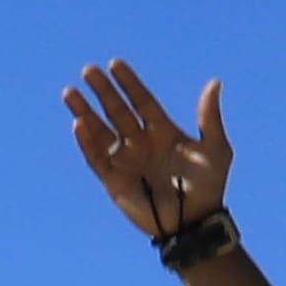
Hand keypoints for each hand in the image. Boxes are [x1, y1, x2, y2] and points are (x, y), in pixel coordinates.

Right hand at [61, 62, 230, 243]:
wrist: (195, 221)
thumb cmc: (209, 186)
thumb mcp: (216, 149)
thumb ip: (209, 117)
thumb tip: (214, 82)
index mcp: (163, 132)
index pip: (142, 101)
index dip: (129, 83)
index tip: (115, 64)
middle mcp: (141, 142)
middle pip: (117, 111)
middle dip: (103, 91)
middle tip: (89, 70)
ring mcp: (126, 161)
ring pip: (100, 131)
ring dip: (85, 111)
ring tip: (70, 92)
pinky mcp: (113, 180)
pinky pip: (96, 158)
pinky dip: (87, 142)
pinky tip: (79, 124)